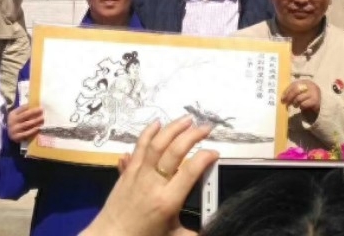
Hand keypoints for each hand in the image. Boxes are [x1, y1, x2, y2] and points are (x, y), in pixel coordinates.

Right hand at [8, 105, 43, 142]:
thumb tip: (36, 104)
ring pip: (26, 124)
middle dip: (34, 112)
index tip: (38, 105)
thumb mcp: (18, 115)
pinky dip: (33, 130)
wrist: (10, 135)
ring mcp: (14, 129)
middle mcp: (12, 121)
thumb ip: (25, 111)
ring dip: (35, 121)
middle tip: (42, 110)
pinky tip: (39, 128)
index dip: (30, 106)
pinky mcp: (17, 137)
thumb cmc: (18, 123)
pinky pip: (27, 133)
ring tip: (43, 118)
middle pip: (24, 115)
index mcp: (13, 114)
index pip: (22, 108)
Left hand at [81, 116, 218, 235]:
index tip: (214, 152)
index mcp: (167, 201)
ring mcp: (139, 173)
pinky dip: (148, 132)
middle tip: (206, 128)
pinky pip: (139, 147)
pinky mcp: (128, 171)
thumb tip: (211, 227)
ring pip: (156, 143)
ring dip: (173, 128)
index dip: (205, 158)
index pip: (190, 171)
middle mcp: (153, 183)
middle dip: (192, 135)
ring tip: (187, 119)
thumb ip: (194, 232)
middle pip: (174, 151)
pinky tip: (157, 123)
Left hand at [281, 79, 321, 120]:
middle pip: (296, 90)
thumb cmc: (310, 97)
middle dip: (289, 97)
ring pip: (299, 98)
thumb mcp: (303, 91)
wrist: (324, 103)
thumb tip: (283, 97)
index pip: (293, 84)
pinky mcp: (315, 101)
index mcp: (305, 81)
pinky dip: (301, 106)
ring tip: (295, 105)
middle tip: (285, 103)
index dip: (286, 91)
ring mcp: (313, 93)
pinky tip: (302, 107)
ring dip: (295, 103)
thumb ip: (294, 91)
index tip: (282, 98)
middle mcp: (310, 85)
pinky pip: (303, 104)